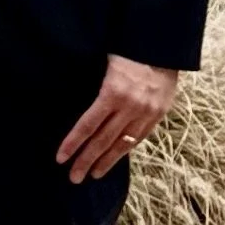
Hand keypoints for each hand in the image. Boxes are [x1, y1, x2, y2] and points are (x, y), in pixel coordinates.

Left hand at [57, 55, 179, 182]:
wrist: (163, 46)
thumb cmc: (127, 48)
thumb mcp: (105, 63)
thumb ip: (95, 88)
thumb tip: (77, 109)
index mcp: (112, 92)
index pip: (87, 125)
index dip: (73, 143)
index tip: (60, 158)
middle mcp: (129, 106)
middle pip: (103, 140)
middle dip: (87, 160)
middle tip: (74, 178)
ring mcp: (146, 112)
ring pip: (123, 144)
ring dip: (106, 162)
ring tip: (93, 175)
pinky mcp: (158, 114)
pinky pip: (139, 137)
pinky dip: (125, 150)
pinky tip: (115, 158)